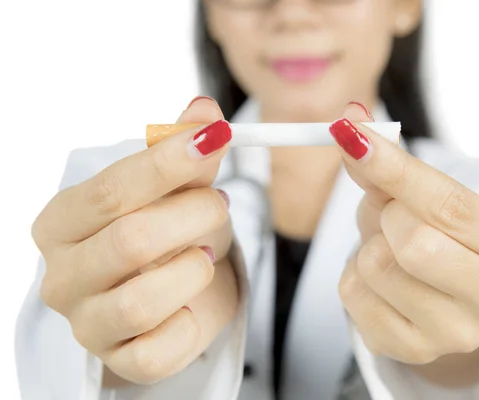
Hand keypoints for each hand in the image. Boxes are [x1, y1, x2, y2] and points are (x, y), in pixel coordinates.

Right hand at [32, 98, 238, 384]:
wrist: (173, 291)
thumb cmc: (166, 232)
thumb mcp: (174, 188)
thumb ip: (184, 152)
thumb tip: (204, 110)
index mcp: (63, 221)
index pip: (110, 190)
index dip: (168, 163)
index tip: (216, 137)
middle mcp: (63, 274)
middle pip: (130, 241)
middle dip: (194, 216)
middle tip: (219, 203)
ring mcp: (88, 323)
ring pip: (143, 300)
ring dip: (194, 268)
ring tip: (205, 251)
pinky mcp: (121, 360)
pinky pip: (159, 351)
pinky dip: (190, 324)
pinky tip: (194, 301)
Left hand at [331, 103, 478, 365]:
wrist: (452, 295)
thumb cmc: (446, 234)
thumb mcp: (432, 197)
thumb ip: (392, 163)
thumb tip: (350, 121)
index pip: (450, 205)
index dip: (396, 169)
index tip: (352, 135)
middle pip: (415, 244)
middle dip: (389, 217)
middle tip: (395, 215)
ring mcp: (456, 333)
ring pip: (376, 267)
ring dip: (369, 245)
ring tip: (391, 248)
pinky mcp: (411, 348)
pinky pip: (352, 294)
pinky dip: (355, 273)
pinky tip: (382, 278)